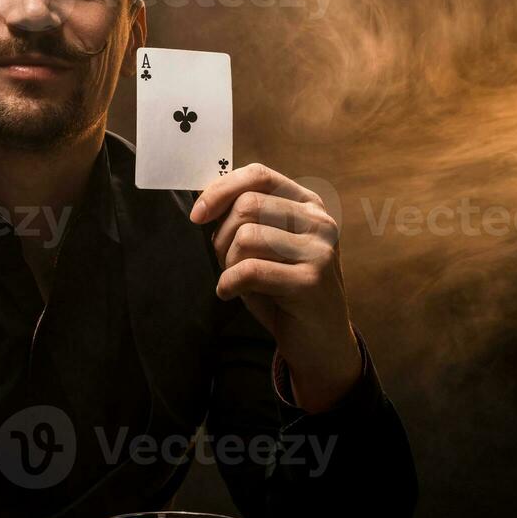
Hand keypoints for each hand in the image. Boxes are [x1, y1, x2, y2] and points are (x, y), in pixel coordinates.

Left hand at [190, 163, 362, 412]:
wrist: (320, 342)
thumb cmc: (283, 291)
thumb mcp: (266, 247)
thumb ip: (244, 219)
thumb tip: (201, 195)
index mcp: (308, 205)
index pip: (259, 175)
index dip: (221, 189)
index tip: (197, 214)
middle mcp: (319, 222)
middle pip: (247, 206)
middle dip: (221, 236)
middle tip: (225, 262)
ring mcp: (319, 250)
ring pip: (246, 237)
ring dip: (227, 263)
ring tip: (236, 280)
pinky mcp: (311, 281)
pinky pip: (249, 271)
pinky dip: (229, 283)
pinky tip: (230, 293)